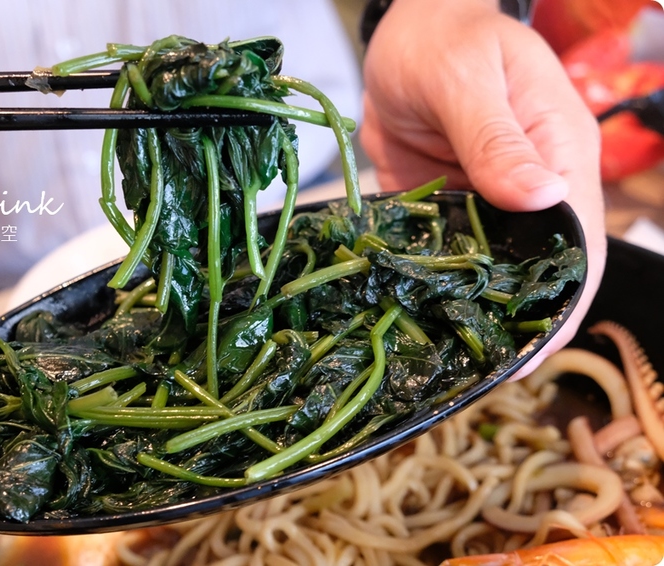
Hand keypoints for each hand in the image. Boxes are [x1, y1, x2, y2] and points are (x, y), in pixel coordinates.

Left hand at [360, 0, 605, 376]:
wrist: (405, 31)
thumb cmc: (444, 40)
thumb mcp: (467, 78)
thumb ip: (496, 136)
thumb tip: (541, 196)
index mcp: (558, 153)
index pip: (581, 241)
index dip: (564, 301)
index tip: (533, 353)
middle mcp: (529, 186)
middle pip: (540, 268)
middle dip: (519, 321)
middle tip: (485, 375)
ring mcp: (486, 201)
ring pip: (492, 270)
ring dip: (475, 311)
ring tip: (449, 363)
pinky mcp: (446, 208)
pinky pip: (445, 255)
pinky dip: (435, 286)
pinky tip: (415, 318)